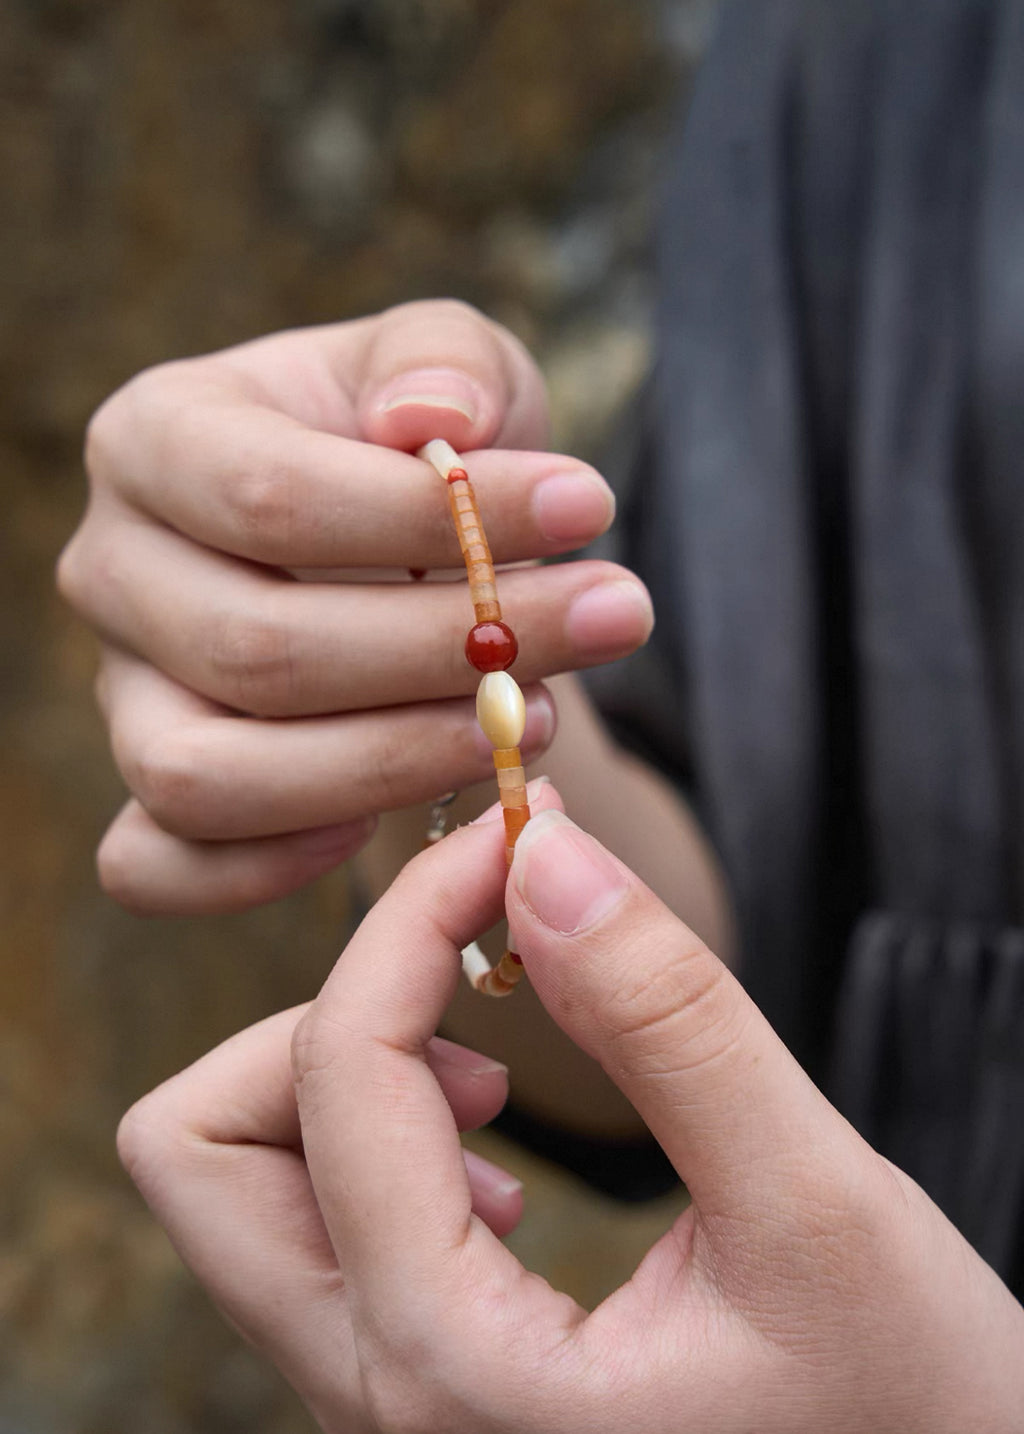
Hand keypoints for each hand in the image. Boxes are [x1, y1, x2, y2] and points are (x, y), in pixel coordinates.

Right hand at [58, 301, 647, 912]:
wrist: (397, 550)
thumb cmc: (418, 448)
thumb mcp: (450, 366)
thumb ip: (445, 362)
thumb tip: (429, 419)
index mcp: (156, 439)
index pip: (270, 498)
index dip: (433, 520)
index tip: (590, 508)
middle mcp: (114, 571)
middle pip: (256, 650)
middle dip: (451, 652)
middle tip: (607, 620)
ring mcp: (121, 694)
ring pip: (210, 777)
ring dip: (393, 765)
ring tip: (537, 721)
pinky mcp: (145, 793)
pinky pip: (158, 866)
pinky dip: (273, 868)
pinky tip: (415, 811)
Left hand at [118, 788, 1023, 1432]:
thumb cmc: (912, 1406)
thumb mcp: (814, 1206)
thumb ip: (669, 1021)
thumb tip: (540, 855)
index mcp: (450, 1373)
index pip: (338, 1074)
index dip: (413, 918)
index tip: (513, 843)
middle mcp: (377, 1404)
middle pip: (201, 1149)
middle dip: (325, 1014)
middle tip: (472, 976)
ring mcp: (384, 1404)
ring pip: (242, 1187)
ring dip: (345, 1075)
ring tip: (495, 1069)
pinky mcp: (418, 1386)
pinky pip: (314, 1228)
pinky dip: (377, 1137)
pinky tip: (499, 1150)